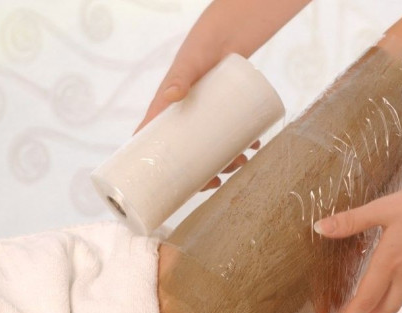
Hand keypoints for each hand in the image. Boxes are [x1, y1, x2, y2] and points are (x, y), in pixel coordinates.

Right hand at [136, 0, 309, 189]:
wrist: (224, 37)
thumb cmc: (199, 50)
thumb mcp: (188, 65)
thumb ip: (180, 77)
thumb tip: (173, 94)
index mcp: (163, 112)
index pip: (149, 143)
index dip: (152, 167)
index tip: (162, 185)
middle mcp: (181, 119)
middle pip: (184, 156)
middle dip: (200, 174)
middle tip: (217, 181)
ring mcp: (202, 118)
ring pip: (209, 150)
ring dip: (225, 162)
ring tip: (242, 162)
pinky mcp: (220, 114)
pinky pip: (227, 136)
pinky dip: (239, 145)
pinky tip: (252, 149)